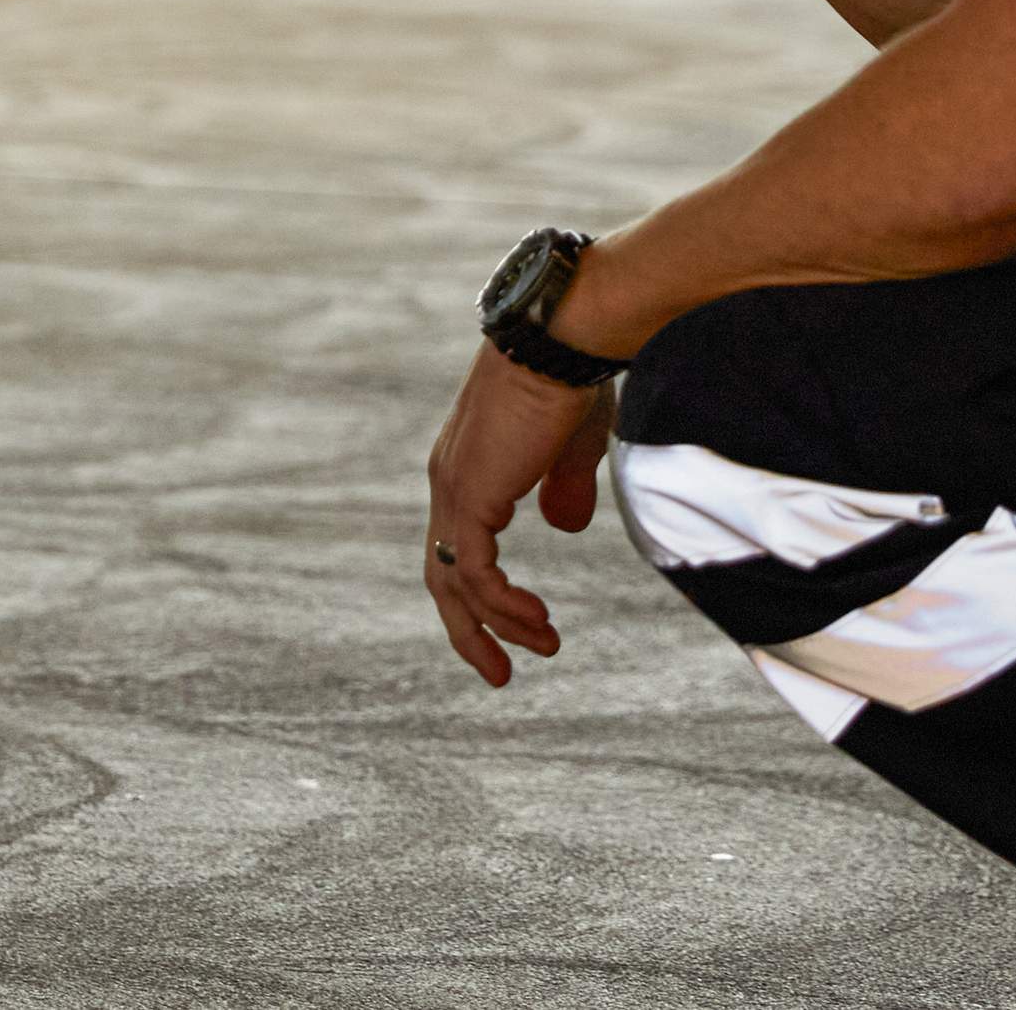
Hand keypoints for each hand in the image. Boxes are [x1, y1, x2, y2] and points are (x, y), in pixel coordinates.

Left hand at [420, 338, 615, 687]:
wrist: (562, 341)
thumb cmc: (573, 381)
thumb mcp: (571, 447)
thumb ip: (562, 489)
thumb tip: (564, 528)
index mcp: (468, 468)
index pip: (457, 545)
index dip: (481, 592)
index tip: (519, 626)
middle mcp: (449, 481)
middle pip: (442, 577)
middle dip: (471, 630)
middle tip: (501, 674)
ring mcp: (454, 489)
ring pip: (456, 582)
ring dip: (500, 624)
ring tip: (546, 646)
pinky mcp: (469, 496)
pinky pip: (473, 572)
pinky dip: (502, 604)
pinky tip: (538, 620)